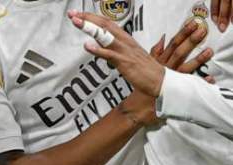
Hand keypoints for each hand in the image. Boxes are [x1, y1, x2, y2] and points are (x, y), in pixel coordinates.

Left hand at [68, 12, 212, 98]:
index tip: (78, 15)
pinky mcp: (125, 62)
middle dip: (88, 18)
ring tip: (76, 22)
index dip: (93, 17)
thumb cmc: (144, 71)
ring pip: (106, 35)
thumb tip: (101, 47)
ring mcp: (125, 51)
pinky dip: (98, 49)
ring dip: (90, 28)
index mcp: (126, 39)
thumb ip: (114, 50)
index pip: (107, 23)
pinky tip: (87, 46)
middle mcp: (125, 41)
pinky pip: (110, 54)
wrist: (160, 81)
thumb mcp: (127, 57)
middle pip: (105, 24)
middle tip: (72, 14)